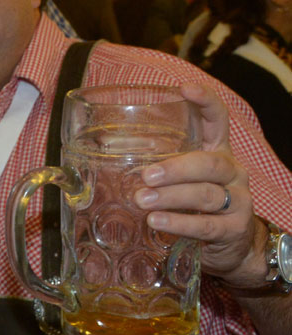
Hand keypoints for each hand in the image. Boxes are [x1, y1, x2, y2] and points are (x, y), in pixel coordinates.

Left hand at [135, 83, 259, 285]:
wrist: (230, 245)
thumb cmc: (192, 203)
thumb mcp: (176, 179)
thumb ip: (149, 163)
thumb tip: (96, 149)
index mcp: (216, 151)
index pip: (218, 119)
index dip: (206, 102)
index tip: (185, 89)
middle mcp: (232, 172)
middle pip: (210, 162)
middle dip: (177, 168)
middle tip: (146, 175)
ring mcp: (238, 200)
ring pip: (207, 194)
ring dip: (172, 197)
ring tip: (142, 200)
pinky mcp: (234, 229)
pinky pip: (207, 225)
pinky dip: (180, 223)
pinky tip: (157, 222)